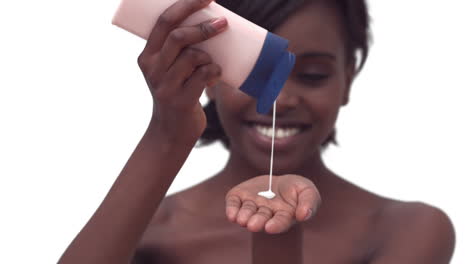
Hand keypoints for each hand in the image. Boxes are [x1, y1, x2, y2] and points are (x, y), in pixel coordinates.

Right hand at [137, 0, 227, 142]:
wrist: (171, 131)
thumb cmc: (177, 93)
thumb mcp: (168, 70)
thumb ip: (180, 52)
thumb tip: (214, 25)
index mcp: (147, 56)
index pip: (164, 21)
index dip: (186, 5)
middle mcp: (152, 69)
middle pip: (179, 36)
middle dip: (204, 27)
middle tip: (223, 23)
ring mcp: (165, 86)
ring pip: (194, 56)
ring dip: (210, 57)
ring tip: (212, 65)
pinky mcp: (180, 100)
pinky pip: (204, 75)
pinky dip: (215, 72)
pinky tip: (215, 78)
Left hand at [225, 174, 320, 233]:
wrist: (279, 180)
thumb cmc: (296, 189)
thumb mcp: (308, 191)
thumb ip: (309, 203)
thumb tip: (304, 215)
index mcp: (283, 216)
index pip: (280, 222)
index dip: (275, 225)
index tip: (270, 227)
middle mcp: (266, 214)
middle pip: (261, 219)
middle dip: (257, 222)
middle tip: (252, 224)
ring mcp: (252, 205)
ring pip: (246, 212)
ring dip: (243, 216)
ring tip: (242, 220)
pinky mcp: (240, 196)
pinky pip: (233, 203)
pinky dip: (231, 209)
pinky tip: (231, 214)